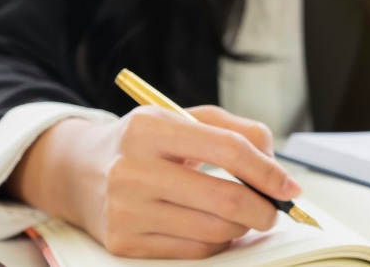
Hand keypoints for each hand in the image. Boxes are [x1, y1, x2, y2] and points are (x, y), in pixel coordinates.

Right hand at [8, 105, 299, 259]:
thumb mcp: (181, 119)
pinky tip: (214, 226)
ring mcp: (125, 210)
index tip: (290, 187)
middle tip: (274, 209)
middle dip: (263, 208)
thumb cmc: (144, 144)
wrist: (79, 171)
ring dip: (242, 226)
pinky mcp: (123, 242)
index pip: (227, 150)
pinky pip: (193, 250)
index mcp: (150, 128)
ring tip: (242, 214)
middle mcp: (132, 169)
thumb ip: (234, 130)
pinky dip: (216, 241)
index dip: (268, 171)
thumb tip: (275, 166)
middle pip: (225, 198)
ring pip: (214, 229)